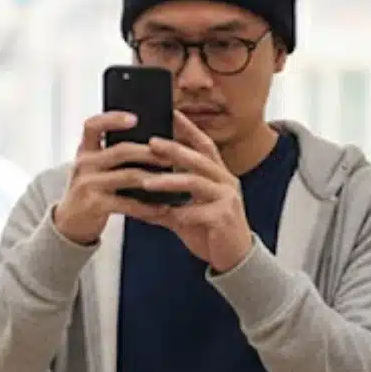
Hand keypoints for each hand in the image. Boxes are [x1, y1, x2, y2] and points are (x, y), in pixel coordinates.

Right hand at [53, 112, 178, 243]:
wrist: (69, 222)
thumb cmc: (90, 190)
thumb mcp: (92, 168)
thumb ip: (110, 155)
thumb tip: (149, 143)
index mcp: (85, 150)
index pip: (93, 125)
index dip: (113, 119)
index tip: (135, 118)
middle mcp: (84, 164)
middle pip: (121, 151)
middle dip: (150, 152)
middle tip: (172, 155)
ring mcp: (88, 184)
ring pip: (128, 176)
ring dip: (155, 179)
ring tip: (174, 180)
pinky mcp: (94, 205)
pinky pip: (127, 203)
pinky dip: (147, 207)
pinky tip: (163, 208)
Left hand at [140, 112, 255, 272]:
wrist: (233, 259)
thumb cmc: (209, 232)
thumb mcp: (185, 212)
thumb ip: (165, 200)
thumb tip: (137, 192)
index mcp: (218, 176)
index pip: (204, 145)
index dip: (189, 129)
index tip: (171, 113)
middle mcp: (226, 182)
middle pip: (199, 158)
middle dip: (174, 149)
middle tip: (151, 142)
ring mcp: (228, 198)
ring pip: (196, 182)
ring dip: (169, 181)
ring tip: (146, 182)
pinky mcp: (225, 217)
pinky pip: (199, 211)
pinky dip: (180, 212)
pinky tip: (164, 214)